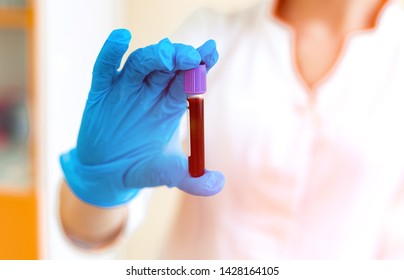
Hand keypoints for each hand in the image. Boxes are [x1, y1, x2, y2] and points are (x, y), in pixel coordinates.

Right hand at [60, 29, 224, 206]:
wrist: (108, 175)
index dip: (200, 65)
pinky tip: (121, 38)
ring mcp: (125, 89)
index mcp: (169, 105)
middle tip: (192, 56)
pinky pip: (105, 68)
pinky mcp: (101, 92)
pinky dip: (111, 53)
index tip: (212, 51)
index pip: (187, 79)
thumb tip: (219, 184)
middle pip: (167, 67)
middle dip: (180, 58)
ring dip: (153, 56)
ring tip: (166, 54)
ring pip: (140, 64)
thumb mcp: (167, 174)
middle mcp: (150, 92)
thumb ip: (192, 179)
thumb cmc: (141, 168)